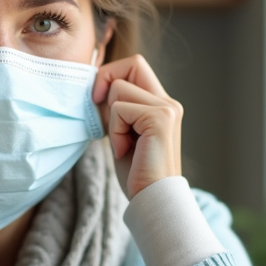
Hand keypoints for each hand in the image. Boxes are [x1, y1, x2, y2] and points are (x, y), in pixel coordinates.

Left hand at [92, 54, 182, 198]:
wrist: (152, 201)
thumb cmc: (136, 173)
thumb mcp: (122, 132)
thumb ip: (117, 108)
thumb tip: (96, 85)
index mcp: (161, 104)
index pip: (135, 65)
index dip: (111, 75)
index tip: (98, 101)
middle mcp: (169, 102)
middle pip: (132, 64)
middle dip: (107, 86)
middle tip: (106, 120)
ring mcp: (167, 109)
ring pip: (119, 88)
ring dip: (111, 120)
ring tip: (123, 144)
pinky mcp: (160, 119)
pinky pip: (119, 109)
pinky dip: (115, 131)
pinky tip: (126, 150)